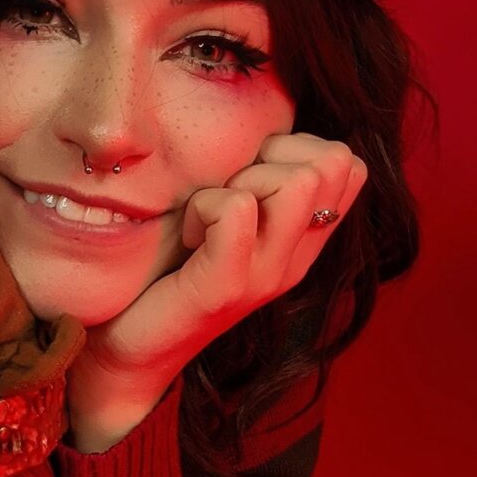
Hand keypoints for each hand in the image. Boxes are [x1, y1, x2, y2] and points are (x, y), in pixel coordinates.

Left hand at [70, 132, 368, 415]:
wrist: (127, 351)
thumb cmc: (165, 274)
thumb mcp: (221, 219)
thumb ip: (250, 181)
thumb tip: (259, 125)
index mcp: (302, 241)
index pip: (349, 165)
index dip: (299, 147)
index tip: (246, 177)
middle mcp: (296, 258)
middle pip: (332, 162)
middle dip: (271, 158)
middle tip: (224, 195)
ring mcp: (266, 275)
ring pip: (296, 181)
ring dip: (239, 181)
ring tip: (204, 218)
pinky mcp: (226, 287)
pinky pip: (237, 210)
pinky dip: (204, 208)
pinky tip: (186, 236)